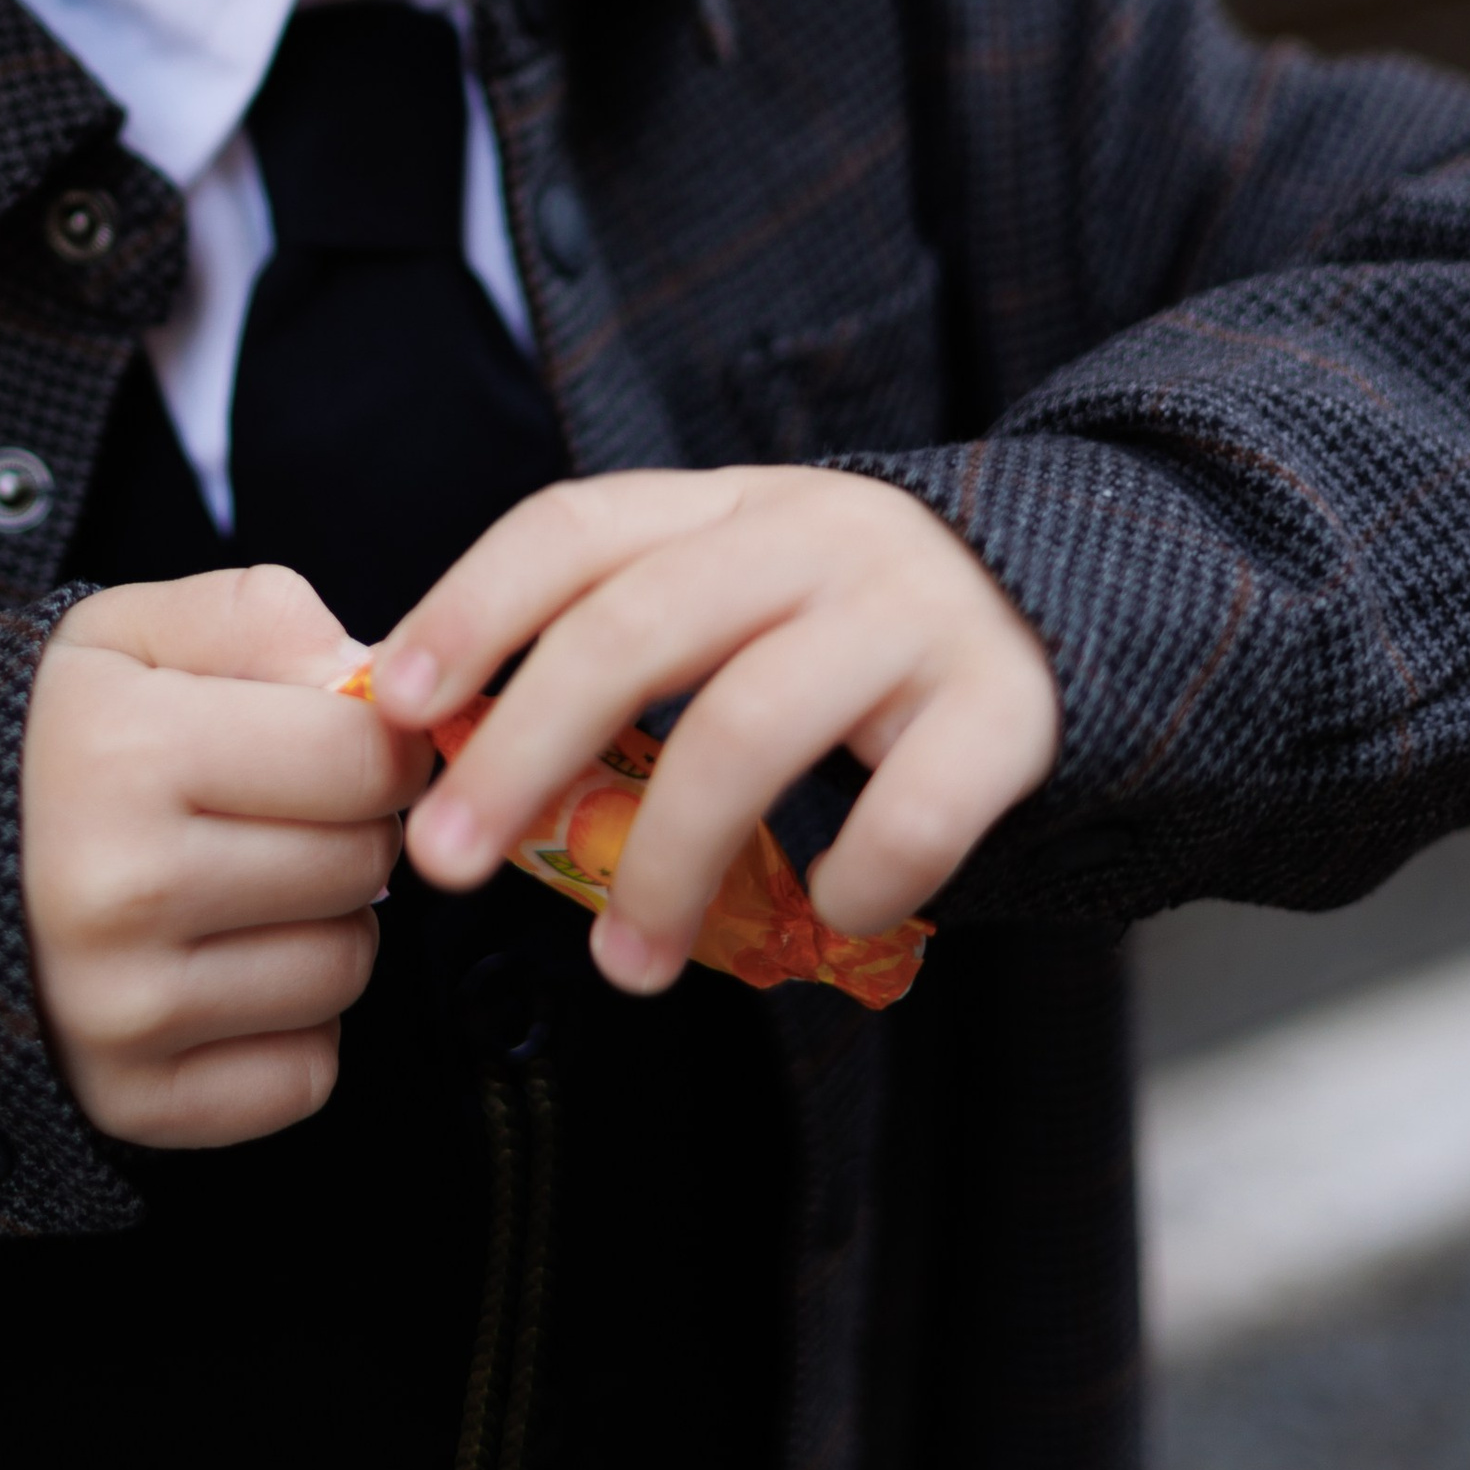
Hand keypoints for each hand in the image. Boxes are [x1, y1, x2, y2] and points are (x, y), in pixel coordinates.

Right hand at [21, 568, 421, 1145]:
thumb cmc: (46, 741)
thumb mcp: (128, 633)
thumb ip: (261, 619)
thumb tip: (374, 690)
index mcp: (122, 754)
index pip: (364, 758)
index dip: (371, 739)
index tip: (328, 738)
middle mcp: (119, 891)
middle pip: (364, 862)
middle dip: (343, 826)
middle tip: (267, 813)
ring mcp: (122, 1012)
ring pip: (346, 968)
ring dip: (319, 925)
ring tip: (234, 890)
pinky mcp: (131, 1103)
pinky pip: (306, 1074)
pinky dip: (287, 1028)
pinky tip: (217, 971)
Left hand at [368, 471, 1058, 991]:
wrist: (1081, 602)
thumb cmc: (845, 635)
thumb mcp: (731, 597)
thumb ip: (610, 645)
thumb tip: (422, 739)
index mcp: (724, 506)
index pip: (572, 526)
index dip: (472, 609)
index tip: (389, 706)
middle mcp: (814, 534)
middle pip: (635, 628)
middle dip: (523, 752)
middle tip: (447, 861)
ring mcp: (916, 613)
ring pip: (750, 728)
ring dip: (665, 862)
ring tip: (623, 964)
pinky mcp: (1010, 707)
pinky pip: (911, 810)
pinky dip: (852, 878)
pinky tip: (825, 912)